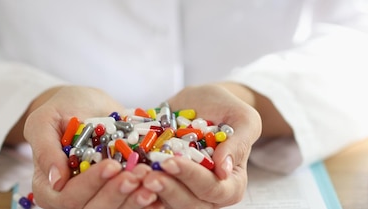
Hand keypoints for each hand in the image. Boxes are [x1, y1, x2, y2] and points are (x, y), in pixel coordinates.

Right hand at [22, 86, 156, 208]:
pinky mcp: (115, 197)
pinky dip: (146, 204)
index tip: (112, 165)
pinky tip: (161, 195)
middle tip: (139, 175)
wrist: (85, 106)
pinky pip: (129, 206)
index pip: (68, 197)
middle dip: (118, 193)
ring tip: (153, 181)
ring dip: (135, 200)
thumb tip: (56, 180)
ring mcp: (94, 200)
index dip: (91, 183)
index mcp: (48, 187)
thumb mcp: (44, 120)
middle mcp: (70, 200)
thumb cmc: (61, 110)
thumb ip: (45, 149)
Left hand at [142, 84, 261, 207]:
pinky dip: (136, 187)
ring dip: (148, 191)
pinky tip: (125, 173)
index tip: (171, 161)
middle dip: (167, 189)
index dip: (191, 177)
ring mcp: (184, 193)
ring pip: (166, 204)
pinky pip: (149, 195)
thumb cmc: (226, 109)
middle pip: (188, 204)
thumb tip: (224, 169)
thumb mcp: (242, 118)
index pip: (213, 189)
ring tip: (134, 174)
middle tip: (147, 174)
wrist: (202, 103)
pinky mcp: (163, 187)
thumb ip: (238, 142)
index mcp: (232, 183)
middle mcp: (208, 195)